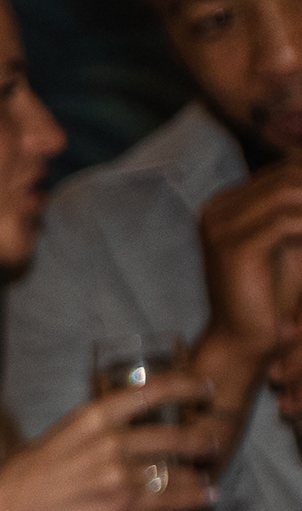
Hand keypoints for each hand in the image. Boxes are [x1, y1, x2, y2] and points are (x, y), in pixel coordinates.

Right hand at [0, 368, 220, 510]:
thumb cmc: (22, 478)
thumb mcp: (55, 437)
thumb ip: (91, 430)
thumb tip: (118, 426)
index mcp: (92, 418)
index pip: (151, 392)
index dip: (186, 386)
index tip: (203, 387)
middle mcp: (110, 442)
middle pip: (174, 436)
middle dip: (200, 440)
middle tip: (210, 443)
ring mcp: (119, 475)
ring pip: (177, 470)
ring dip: (197, 474)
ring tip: (205, 475)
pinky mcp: (123, 506)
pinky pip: (172, 501)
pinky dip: (194, 499)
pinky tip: (205, 497)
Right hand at [193, 157, 301, 396]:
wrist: (244, 339)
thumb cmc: (272, 294)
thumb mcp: (290, 242)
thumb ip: (299, 212)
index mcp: (225, 204)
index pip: (285, 171)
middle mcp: (216, 210)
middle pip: (287, 176)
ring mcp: (220, 227)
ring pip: (288, 192)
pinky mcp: (233, 249)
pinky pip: (286, 222)